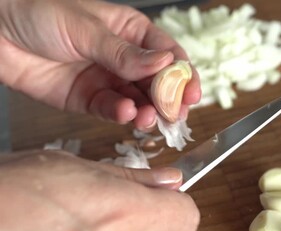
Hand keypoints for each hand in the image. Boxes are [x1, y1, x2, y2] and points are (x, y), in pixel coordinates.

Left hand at [0, 0, 200, 129]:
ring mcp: (108, 80)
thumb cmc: (39, 13)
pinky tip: (126, 114)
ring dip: (147, 111)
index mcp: (131, 32)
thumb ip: (124, 53)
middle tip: (175, 113)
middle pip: (157, 82)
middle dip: (168, 99)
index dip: (183, 73)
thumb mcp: (86, 29)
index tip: (192, 92)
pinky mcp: (89, 99)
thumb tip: (165, 64)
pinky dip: (121, 115)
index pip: (167, 53)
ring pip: (138, 100)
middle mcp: (124, 58)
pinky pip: (112, 110)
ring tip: (149, 118)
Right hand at [0, 150, 199, 230]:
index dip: (178, 204)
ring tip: (86, 223)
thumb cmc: (17, 190)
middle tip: (114, 211)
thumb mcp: (79, 169)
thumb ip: (131, 178)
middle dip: (145, 223)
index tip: (166, 197)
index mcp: (121, 212)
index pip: (185, 216)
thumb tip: (169, 179)